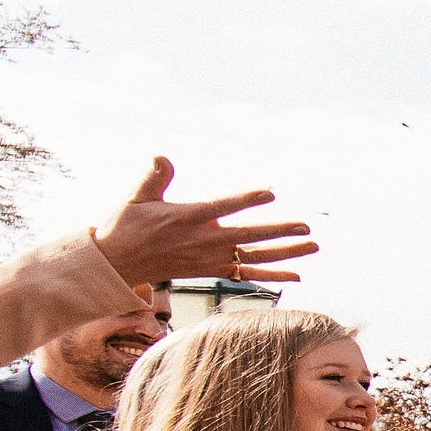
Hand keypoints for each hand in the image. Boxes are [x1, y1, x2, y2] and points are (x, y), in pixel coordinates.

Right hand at [90, 157, 317, 287]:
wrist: (117, 264)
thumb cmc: (127, 225)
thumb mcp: (137, 197)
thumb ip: (154, 177)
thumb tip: (161, 155)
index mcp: (186, 218)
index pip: (222, 207)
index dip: (246, 200)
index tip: (270, 193)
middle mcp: (203, 240)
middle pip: (248, 235)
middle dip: (279, 231)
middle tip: (306, 226)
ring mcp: (210, 258)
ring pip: (254, 256)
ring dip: (285, 253)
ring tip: (313, 246)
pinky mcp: (211, 270)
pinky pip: (247, 274)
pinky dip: (272, 275)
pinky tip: (296, 275)